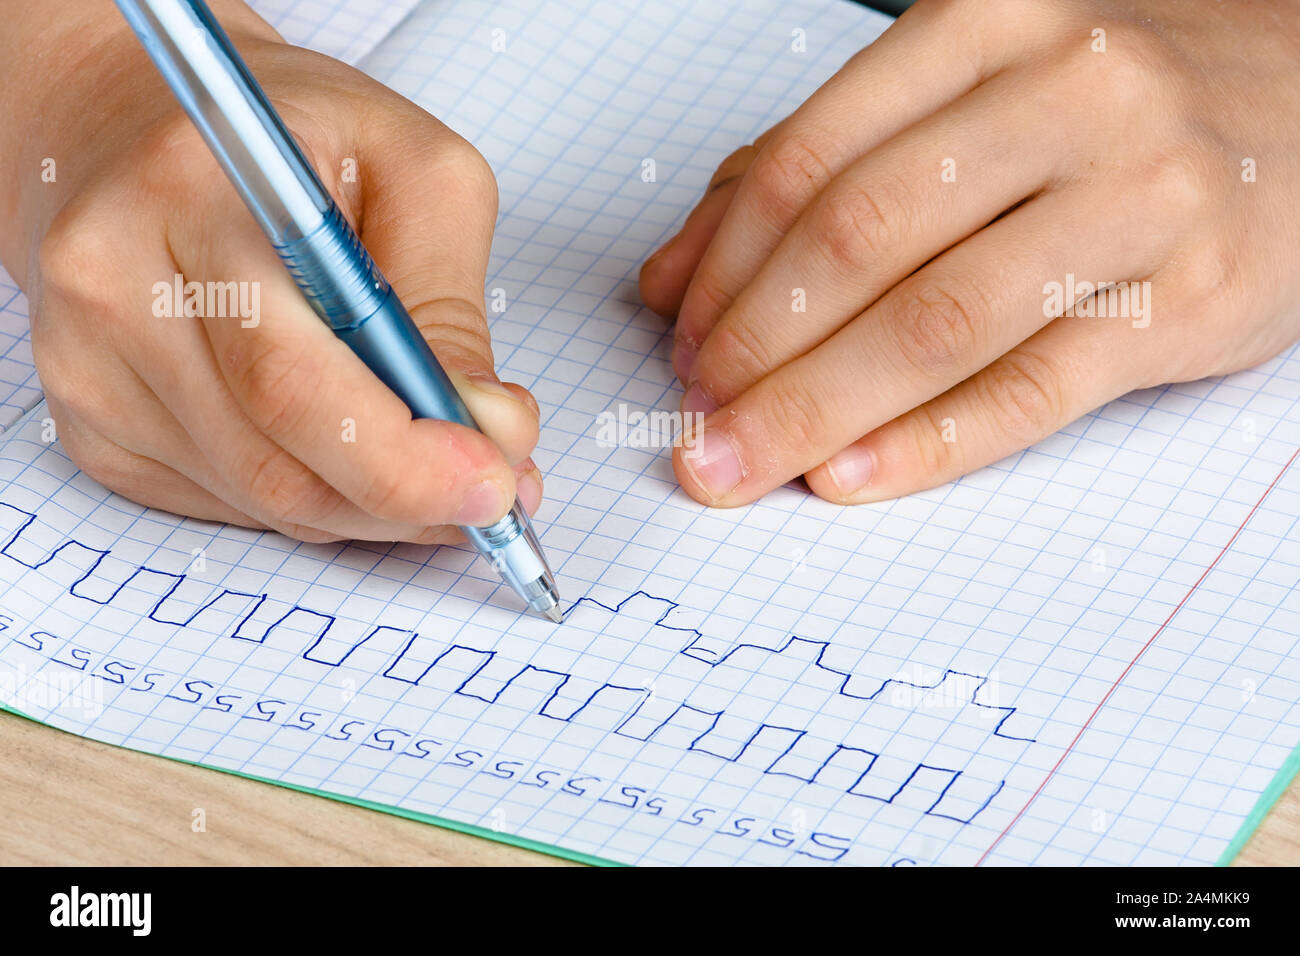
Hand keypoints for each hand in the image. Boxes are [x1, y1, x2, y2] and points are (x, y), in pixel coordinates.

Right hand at [0, 0, 540, 542]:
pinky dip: (319, 494)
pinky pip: (232, 502)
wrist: (130, 128)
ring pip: (264, 498)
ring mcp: (88, 369)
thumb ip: (452, 302)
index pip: (290, 377)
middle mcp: (111, 288)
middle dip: (409, 496)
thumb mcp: (415, 168)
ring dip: (374, 505)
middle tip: (496, 491)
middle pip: (276, 461)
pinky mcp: (95, 424)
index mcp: (188, 196)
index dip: (402, 457)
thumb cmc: (289, 135)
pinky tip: (359, 449)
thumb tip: (487, 428)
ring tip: (443, 464)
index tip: (495, 484)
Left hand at [640, 0, 1299, 507]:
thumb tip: (672, 279)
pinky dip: (928, 444)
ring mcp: (1137, 197)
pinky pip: (1033, 390)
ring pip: (937, 320)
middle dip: (753, 350)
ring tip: (744, 459)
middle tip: (695, 422)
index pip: (809, 160)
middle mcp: (1065, 95)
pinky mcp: (1189, 301)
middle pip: (861, 242)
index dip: (724, 268)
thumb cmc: (1107, 111)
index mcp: (986, 25)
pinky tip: (850, 476)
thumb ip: (809, 170)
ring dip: (816, 407)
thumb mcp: (960, 97)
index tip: (678, 343)